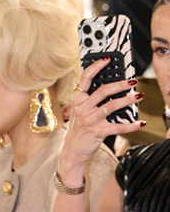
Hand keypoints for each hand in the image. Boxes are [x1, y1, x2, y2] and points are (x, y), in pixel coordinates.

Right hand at [60, 58, 144, 178]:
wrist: (71, 152)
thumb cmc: (78, 131)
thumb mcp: (79, 112)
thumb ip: (90, 101)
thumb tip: (111, 89)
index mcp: (77, 100)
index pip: (85, 78)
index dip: (96, 66)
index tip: (107, 59)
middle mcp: (82, 108)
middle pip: (103, 90)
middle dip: (120, 84)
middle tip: (132, 81)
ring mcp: (89, 120)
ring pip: (112, 106)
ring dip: (128, 100)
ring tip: (138, 96)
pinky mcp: (97, 132)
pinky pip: (118, 126)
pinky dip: (131, 125)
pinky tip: (140, 123)